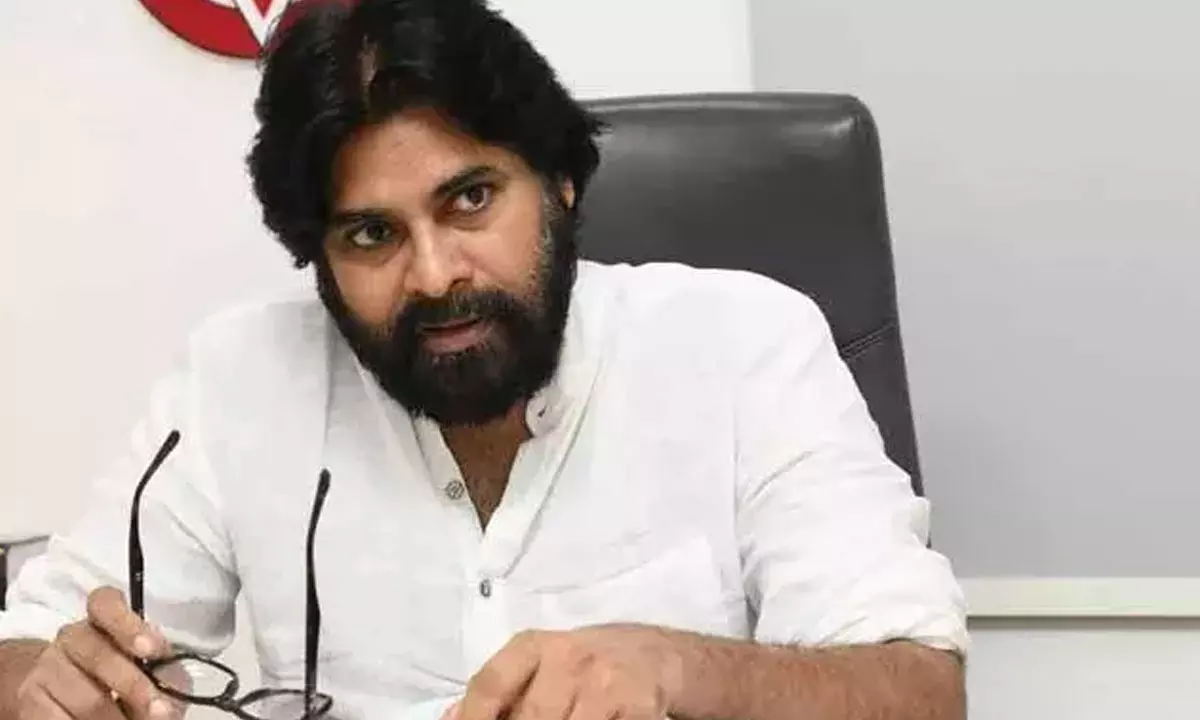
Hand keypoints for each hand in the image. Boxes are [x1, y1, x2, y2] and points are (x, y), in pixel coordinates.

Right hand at [15, 586, 178, 719]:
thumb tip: (169, 693)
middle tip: (159, 711)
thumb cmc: (127, 677)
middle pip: (98, 655)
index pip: (105, 603)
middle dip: (134, 687)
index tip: (151, 649)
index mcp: (103, 619)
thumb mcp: (154, 669)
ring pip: (85, 698)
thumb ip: (165, 672)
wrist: (69, 698)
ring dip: (114, 719)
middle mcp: (71, 637)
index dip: (128, 624)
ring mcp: (47, 668)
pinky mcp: (31, 700)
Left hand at [450, 625, 682, 719]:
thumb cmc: (583, 666)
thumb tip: (450, 717)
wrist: (654, 656)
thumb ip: (499, 691)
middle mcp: (568, 659)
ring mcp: (605, 683)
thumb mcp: (539, 664)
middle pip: (531, 717)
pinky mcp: (638, 705)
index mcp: (533, 647)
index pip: (489, 684)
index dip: (471, 717)